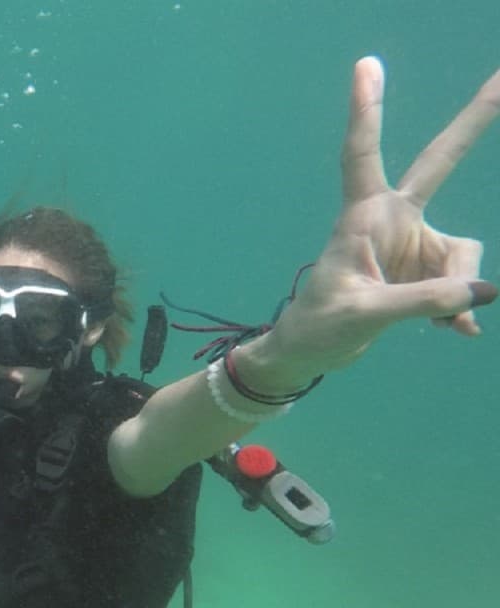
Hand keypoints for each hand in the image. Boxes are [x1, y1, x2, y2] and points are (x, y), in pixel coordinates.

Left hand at [257, 57, 499, 382]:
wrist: (312, 351)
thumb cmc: (320, 326)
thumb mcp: (366, 314)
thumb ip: (423, 301)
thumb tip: (483, 293)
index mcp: (363, 217)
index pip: (362, 155)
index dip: (367, 111)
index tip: (367, 66)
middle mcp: (393, 220)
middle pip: (438, 162)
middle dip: (474, 120)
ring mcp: (413, 244)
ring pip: (462, 255)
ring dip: (454, 293)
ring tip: (437, 324)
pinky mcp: (425, 269)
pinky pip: (461, 283)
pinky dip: (458, 308)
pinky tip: (452, 331)